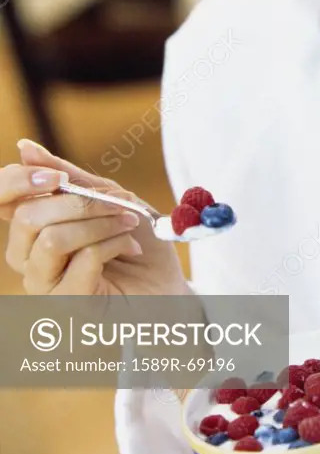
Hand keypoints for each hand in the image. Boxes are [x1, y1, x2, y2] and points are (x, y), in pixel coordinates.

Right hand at [1, 139, 189, 296]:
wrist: (168, 281)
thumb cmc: (136, 239)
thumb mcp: (106, 196)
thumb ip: (68, 177)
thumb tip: (25, 148)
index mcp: (32, 228)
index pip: (1, 201)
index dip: (15, 182)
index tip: (57, 177)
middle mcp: (28, 259)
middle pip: (28, 218)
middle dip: (80, 203)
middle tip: (118, 205)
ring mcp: (46, 286)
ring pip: (52, 240)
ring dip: (99, 224)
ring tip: (127, 225)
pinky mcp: (70, 305)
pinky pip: (83, 260)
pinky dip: (114, 244)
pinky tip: (131, 248)